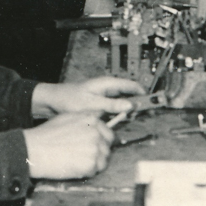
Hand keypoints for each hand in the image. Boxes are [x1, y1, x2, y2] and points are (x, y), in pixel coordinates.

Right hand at [23, 112, 113, 178]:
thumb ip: (85, 120)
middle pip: (107, 147)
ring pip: (103, 160)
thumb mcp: (68, 118)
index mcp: (92, 120)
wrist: (34, 150)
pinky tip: (74, 168)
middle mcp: (97, 133)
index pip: (108, 134)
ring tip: (77, 163)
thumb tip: (97, 123)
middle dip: (99, 153)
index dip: (101, 142)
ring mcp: (95, 148)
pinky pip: (94, 171)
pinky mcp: (91, 164)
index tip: (93, 147)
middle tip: (84, 157)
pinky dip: (86, 172)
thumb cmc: (46, 134)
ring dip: (94, 164)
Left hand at [31, 76, 145, 118]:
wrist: (53, 102)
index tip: (152, 104)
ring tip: (130, 120)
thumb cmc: (69, 99)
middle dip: (137, 105)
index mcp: (108, 83)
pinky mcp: (101, 104)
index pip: (132, 86)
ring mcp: (105, 96)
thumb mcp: (92, 104)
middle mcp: (109, 88)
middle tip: (144, 115)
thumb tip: (130, 106)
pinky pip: (115, 108)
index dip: (144, 94)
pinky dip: (119, 114)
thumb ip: (112, 105)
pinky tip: (119, 122)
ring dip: (128, 111)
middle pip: (130, 95)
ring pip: (123, 103)